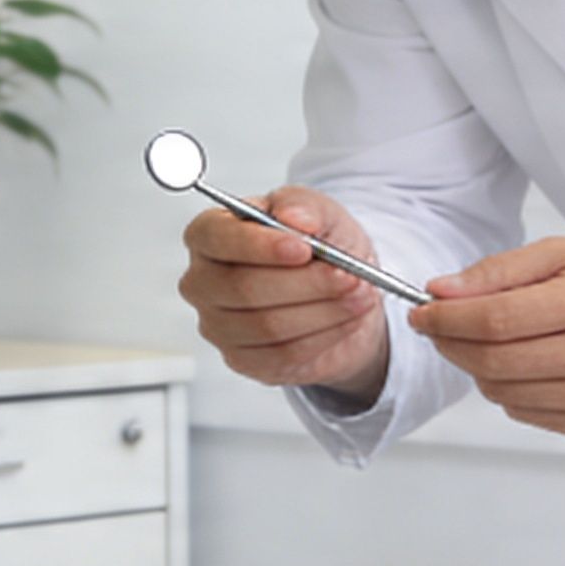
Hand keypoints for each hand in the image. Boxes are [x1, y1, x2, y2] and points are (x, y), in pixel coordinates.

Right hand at [179, 186, 390, 402]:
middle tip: (349, 276)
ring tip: (361, 294)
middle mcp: (203, 281)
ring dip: (324, 311)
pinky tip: (348, 320)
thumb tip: (293, 217)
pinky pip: (283, 354)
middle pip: (243, 288)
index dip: (259, 246)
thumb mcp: (319, 212)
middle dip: (306, 283)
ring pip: (268, 325)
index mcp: (209, 234)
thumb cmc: (317, 245)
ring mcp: (217, 325)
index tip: (303, 248)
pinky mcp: (242, 360)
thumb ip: (304, 206)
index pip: (215, 238)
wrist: (338, 290)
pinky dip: (324, 336)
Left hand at [408, 238, 564, 441]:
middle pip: (490, 361)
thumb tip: (441, 292)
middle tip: (440, 326)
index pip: (494, 318)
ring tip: (493, 340)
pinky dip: (511, 388)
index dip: (446, 318)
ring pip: (500, 392)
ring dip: (478, 367)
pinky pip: (524, 412)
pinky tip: (532, 363)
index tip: (424, 311)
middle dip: (451, 344)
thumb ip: (501, 272)